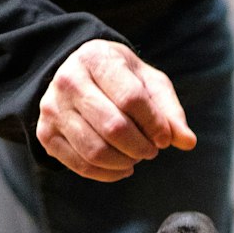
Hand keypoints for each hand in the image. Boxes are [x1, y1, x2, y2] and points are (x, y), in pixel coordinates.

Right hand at [37, 40, 196, 180]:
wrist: (76, 75)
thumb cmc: (120, 79)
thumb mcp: (148, 83)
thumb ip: (169, 111)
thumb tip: (187, 142)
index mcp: (96, 58)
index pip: (131, 98)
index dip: (154, 125)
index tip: (164, 138)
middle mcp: (68, 80)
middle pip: (113, 128)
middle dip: (141, 147)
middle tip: (151, 150)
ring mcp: (52, 108)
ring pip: (95, 151)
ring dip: (125, 162)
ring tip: (136, 157)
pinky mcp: (46, 134)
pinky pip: (80, 165)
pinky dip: (108, 174)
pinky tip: (122, 167)